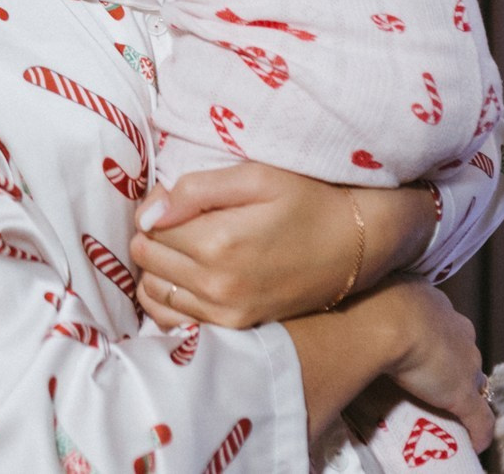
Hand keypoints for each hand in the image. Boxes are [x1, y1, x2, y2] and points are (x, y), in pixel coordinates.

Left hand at [129, 163, 437, 330]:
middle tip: (177, 220)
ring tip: (182, 247)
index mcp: (218, 241)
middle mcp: (217, 284)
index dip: (157, 208)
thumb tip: (149, 213)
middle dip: (152, 236)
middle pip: (147, 258)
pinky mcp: (236, 327)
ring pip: (154, 290)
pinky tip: (185, 277)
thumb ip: (195, 189)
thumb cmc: (306, 201)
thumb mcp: (255, 177)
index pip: (150, 227)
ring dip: (157, 266)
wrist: (355, 245)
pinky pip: (174, 318)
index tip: (175, 200)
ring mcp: (227, 312)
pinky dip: (168, 297)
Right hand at [358, 282, 492, 451]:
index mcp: (438, 306)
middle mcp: (459, 331)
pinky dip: (479, 431)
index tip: (424, 349)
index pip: (447, 327)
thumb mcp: (380, 295)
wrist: (389, 321)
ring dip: (466, 392)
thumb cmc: (378, 303)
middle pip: (465, 352)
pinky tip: (475, 443)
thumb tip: (365, 314)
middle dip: (455, 364)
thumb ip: (383, 306)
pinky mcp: (464, 395)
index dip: (439, 339)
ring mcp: (464, 365)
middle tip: (433, 378)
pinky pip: (479, 418)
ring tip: (447, 407)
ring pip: (475, 382)